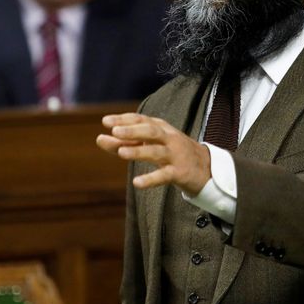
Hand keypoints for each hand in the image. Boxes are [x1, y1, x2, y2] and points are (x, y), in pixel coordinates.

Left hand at [96, 112, 210, 195]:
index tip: (105, 121)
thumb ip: (124, 143)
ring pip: (156, 151)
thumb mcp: (150, 145)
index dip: (124, 119)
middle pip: (151, 130)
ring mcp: (175, 155)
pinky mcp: (179, 172)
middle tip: (115, 131)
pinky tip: (137, 183)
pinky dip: (151, 179)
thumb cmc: (171, 153)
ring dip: (139, 151)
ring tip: (121, 153)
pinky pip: (164, 175)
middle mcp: (168, 138)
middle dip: (133, 130)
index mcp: (161, 128)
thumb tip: (99, 139)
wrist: (205, 168)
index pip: (141, 119)